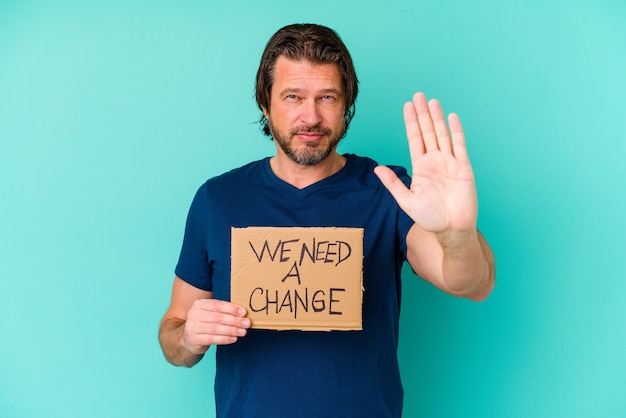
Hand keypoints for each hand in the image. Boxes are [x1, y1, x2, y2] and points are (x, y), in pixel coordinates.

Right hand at [184, 299, 250, 353]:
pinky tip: (233, 338)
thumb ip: (223, 311)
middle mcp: (194, 314)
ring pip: (215, 328)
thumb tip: (242, 313)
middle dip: (234, 320)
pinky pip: (212, 339)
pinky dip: (225, 339)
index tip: (243, 313)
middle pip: (217, 317)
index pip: (217, 305)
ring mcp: (192, 327)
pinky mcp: (193, 339)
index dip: (231, 308)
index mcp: (199, 304)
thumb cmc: (204, 323)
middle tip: (246, 323)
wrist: (188, 338)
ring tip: (243, 331)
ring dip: (232, 330)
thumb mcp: (210, 313)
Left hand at [374, 92, 477, 240]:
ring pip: (442, 135)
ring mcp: (450, 163)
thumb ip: (393, 183)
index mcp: (421, 167)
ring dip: (437, 118)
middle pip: (428, 132)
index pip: (415, 139)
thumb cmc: (430, 218)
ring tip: (432, 102)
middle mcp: (435, 161)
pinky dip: (456, 131)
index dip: (411, 123)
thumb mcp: (406, 201)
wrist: (452, 230)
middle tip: (418, 95)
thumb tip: (377, 169)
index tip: (407, 106)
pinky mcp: (463, 168)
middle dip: (422, 114)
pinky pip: (460, 146)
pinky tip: (452, 118)